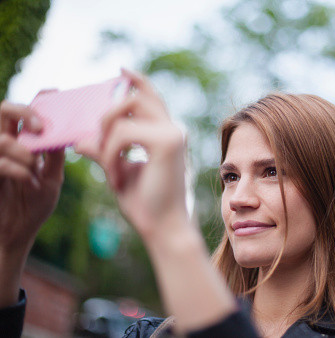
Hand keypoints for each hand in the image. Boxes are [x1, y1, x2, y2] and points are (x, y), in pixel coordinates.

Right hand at [0, 101, 64, 253]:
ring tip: (35, 168)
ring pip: (1, 137)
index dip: (36, 99)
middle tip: (40, 127)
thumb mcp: (52, 179)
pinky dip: (17, 169)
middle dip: (22, 113)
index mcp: (22, 142)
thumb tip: (64, 132)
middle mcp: (4, 145)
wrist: (16, 235)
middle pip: (3, 111)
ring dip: (23, 151)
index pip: (25, 114)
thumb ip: (55, 156)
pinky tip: (30, 181)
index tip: (53, 92)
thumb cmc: (34, 206)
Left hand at [75, 69, 187, 240]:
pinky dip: (110, 154)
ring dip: (106, 139)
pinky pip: (123, 133)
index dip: (138, 79)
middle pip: (136, 97)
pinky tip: (116, 175)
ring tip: (110, 167)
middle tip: (98, 139)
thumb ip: (104, 150)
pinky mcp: (167, 143)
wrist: (163, 227)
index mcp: (167, 133)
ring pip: (125, 113)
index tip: (122, 69)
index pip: (151, 97)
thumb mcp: (118, 171)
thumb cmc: (146, 203)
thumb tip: (80, 138)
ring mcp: (173, 134)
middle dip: (108, 113)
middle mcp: (173, 129)